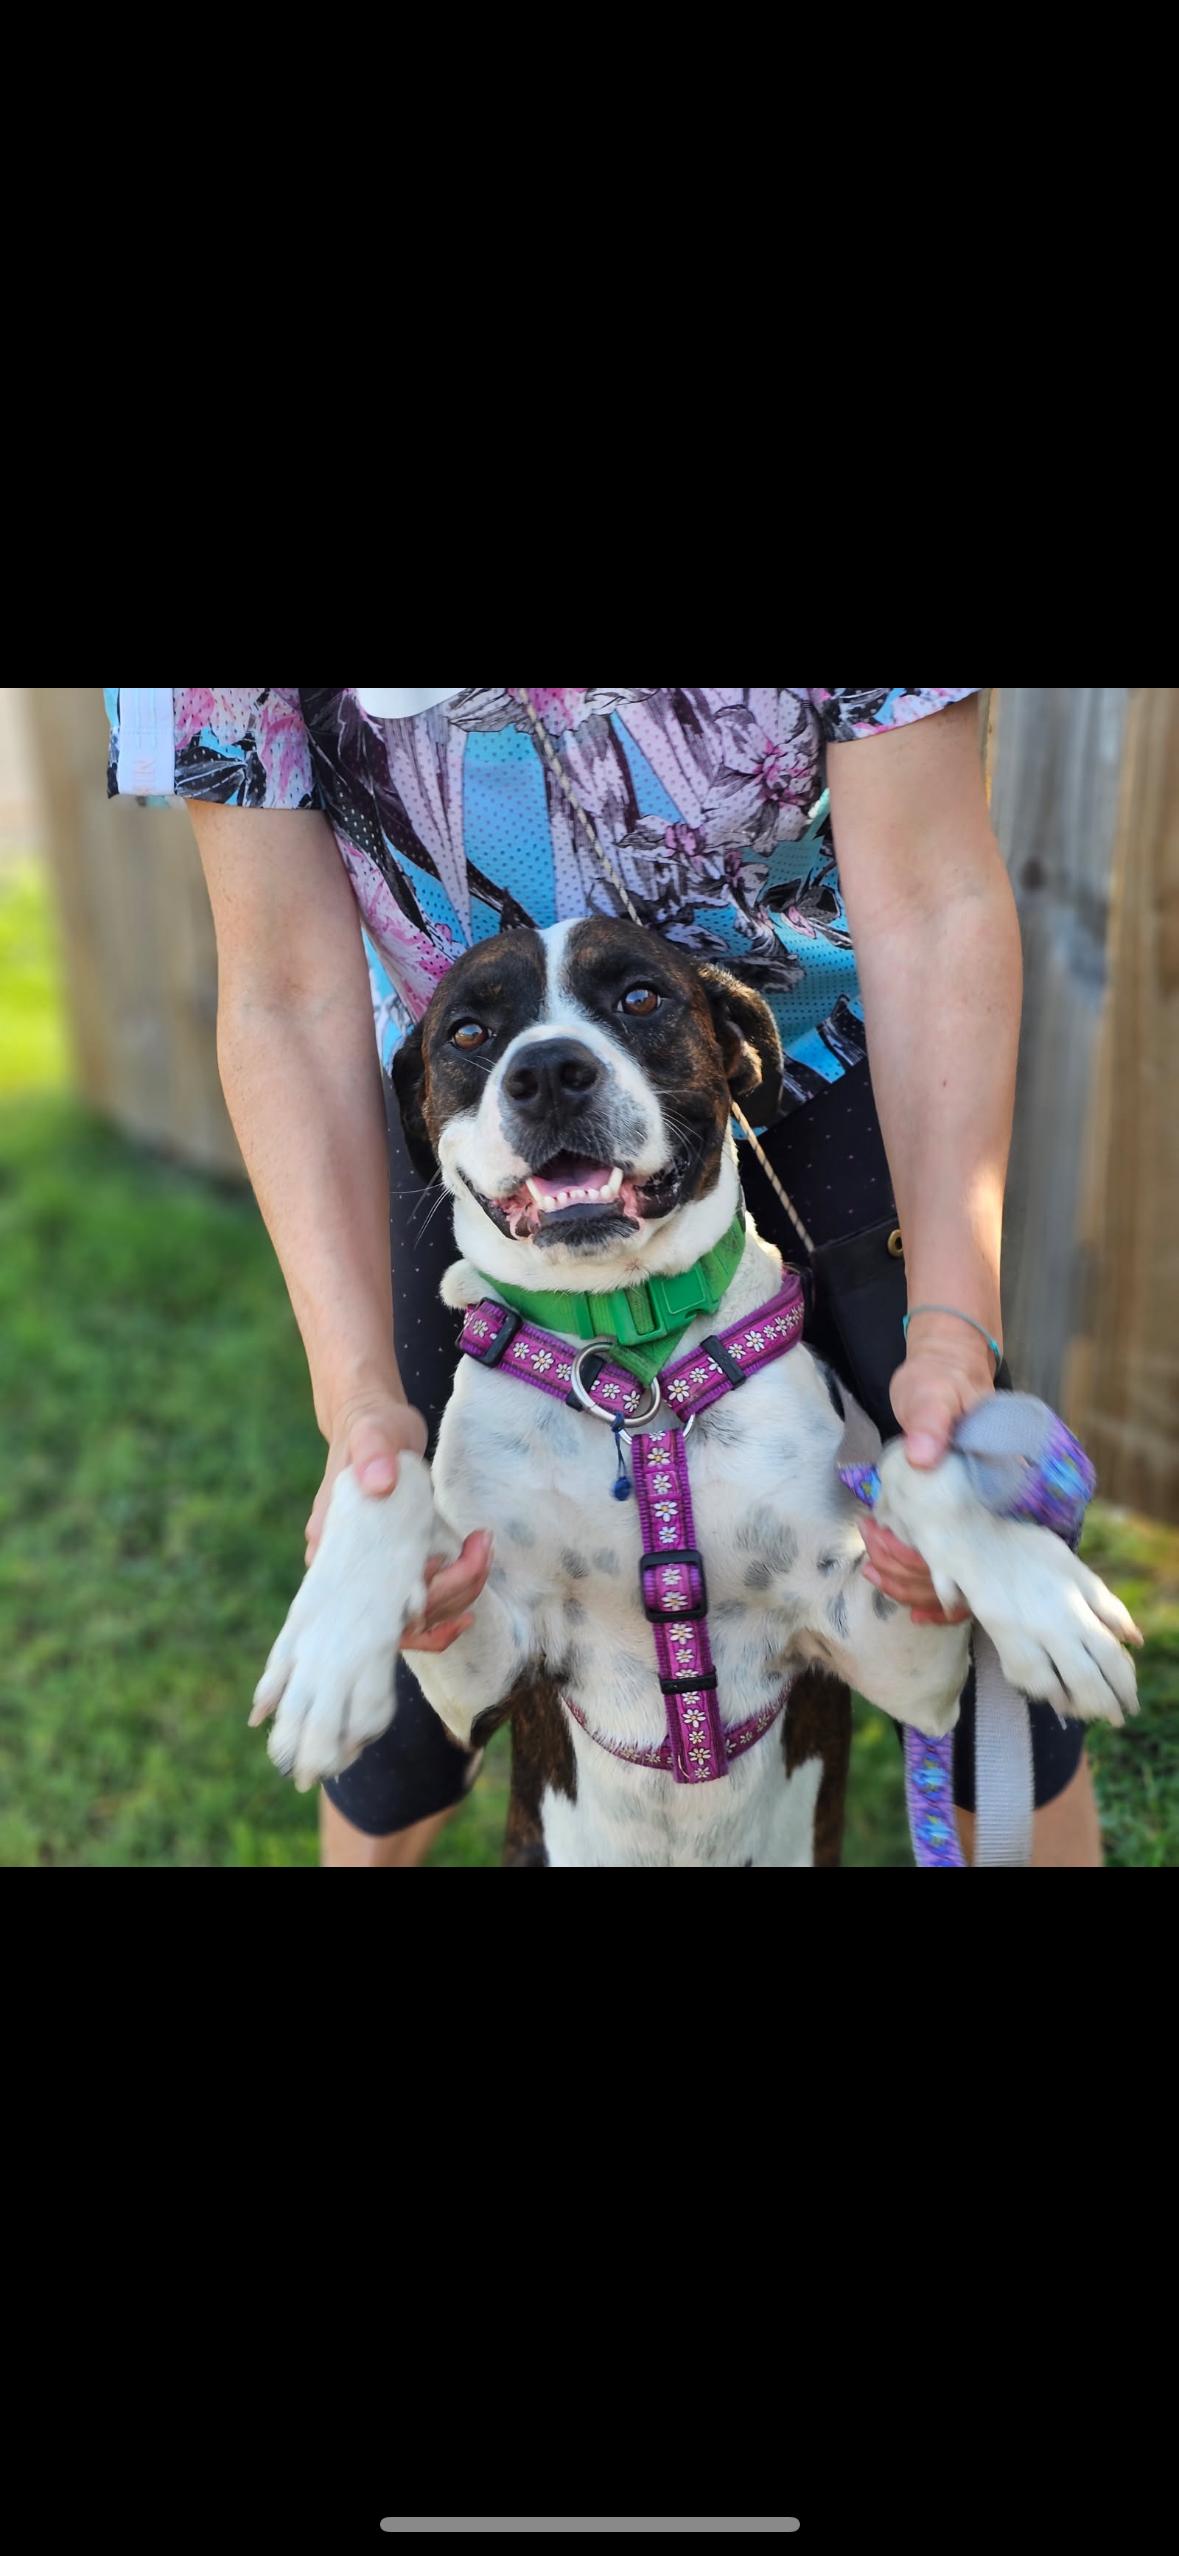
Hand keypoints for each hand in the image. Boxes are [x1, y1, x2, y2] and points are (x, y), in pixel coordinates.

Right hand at [306, 1388, 493, 1654]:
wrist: (377, 1427)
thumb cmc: (371, 1429)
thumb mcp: (373, 1433)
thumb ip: (372, 1454)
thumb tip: (379, 1484)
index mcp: (332, 1546)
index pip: (367, 1602)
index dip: (409, 1601)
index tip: (438, 1564)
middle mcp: (349, 1572)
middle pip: (399, 1616)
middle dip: (450, 1589)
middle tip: (480, 1545)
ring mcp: (374, 1577)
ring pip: (415, 1618)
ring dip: (458, 1594)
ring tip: (482, 1550)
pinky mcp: (397, 1573)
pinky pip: (416, 1616)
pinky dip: (443, 1618)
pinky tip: (465, 1613)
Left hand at [860, 1324, 997, 1625]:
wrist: (946, 1375)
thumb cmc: (945, 1382)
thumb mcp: (936, 1393)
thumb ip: (931, 1419)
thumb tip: (922, 1456)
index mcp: (1010, 1488)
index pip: (992, 1552)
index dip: (947, 1569)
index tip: (899, 1551)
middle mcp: (1004, 1514)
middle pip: (973, 1575)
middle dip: (918, 1576)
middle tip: (875, 1550)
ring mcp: (984, 1522)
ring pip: (961, 1581)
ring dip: (915, 1583)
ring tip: (874, 1564)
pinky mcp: (962, 1524)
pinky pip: (957, 1573)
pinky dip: (931, 1592)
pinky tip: (906, 1599)